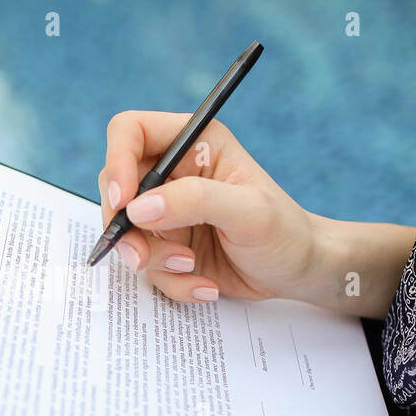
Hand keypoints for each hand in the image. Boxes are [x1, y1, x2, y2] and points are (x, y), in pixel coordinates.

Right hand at [98, 111, 318, 303]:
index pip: (131, 131)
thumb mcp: (248, 212)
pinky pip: (147, 264)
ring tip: (191, 268)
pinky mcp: (168, 245)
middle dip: (126, 227)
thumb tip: (138, 208)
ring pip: (127, 232)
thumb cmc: (285, 232)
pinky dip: (170, 281)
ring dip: (153, 260)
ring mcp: (167, 211)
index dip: (116, 161)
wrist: (299, 273)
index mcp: (194, 143)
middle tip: (142, 256)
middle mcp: (174, 173)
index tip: (123, 202)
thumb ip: (194, 201)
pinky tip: (204, 285)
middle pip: (115, 187)